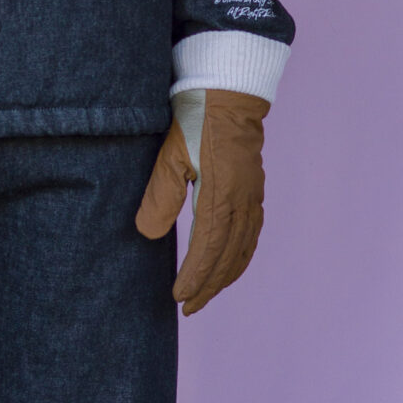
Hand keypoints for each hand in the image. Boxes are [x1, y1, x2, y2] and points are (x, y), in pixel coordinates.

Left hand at [135, 88, 267, 313]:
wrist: (227, 94)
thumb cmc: (193, 122)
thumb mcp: (169, 155)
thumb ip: (160, 197)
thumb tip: (148, 235)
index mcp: (222, 194)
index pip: (209, 249)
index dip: (194, 277)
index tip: (178, 297)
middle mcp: (243, 201)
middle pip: (228, 257)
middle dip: (209, 287)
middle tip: (189, 308)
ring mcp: (252, 198)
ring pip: (243, 250)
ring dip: (225, 277)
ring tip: (205, 295)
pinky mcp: (254, 193)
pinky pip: (252, 235)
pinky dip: (240, 258)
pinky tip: (228, 267)